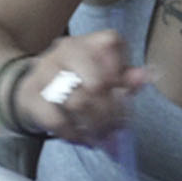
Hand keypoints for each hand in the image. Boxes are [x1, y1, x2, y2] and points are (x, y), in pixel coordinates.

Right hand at [14, 30, 149, 145]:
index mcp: (88, 41)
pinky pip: (56, 119)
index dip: (122, 71)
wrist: (33, 88)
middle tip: (115, 128)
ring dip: (94, 126)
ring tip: (102, 137)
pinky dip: (73, 134)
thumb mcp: (104, 74)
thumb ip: (127, 77)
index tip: (124, 94)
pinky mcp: (31, 94)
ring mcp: (45, 70)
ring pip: (76, 102)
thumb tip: (150, 75)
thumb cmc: (78, 80)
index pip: (111, 42)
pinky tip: (82, 139)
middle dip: (110, 111)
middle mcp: (66, 50)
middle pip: (96, 82)